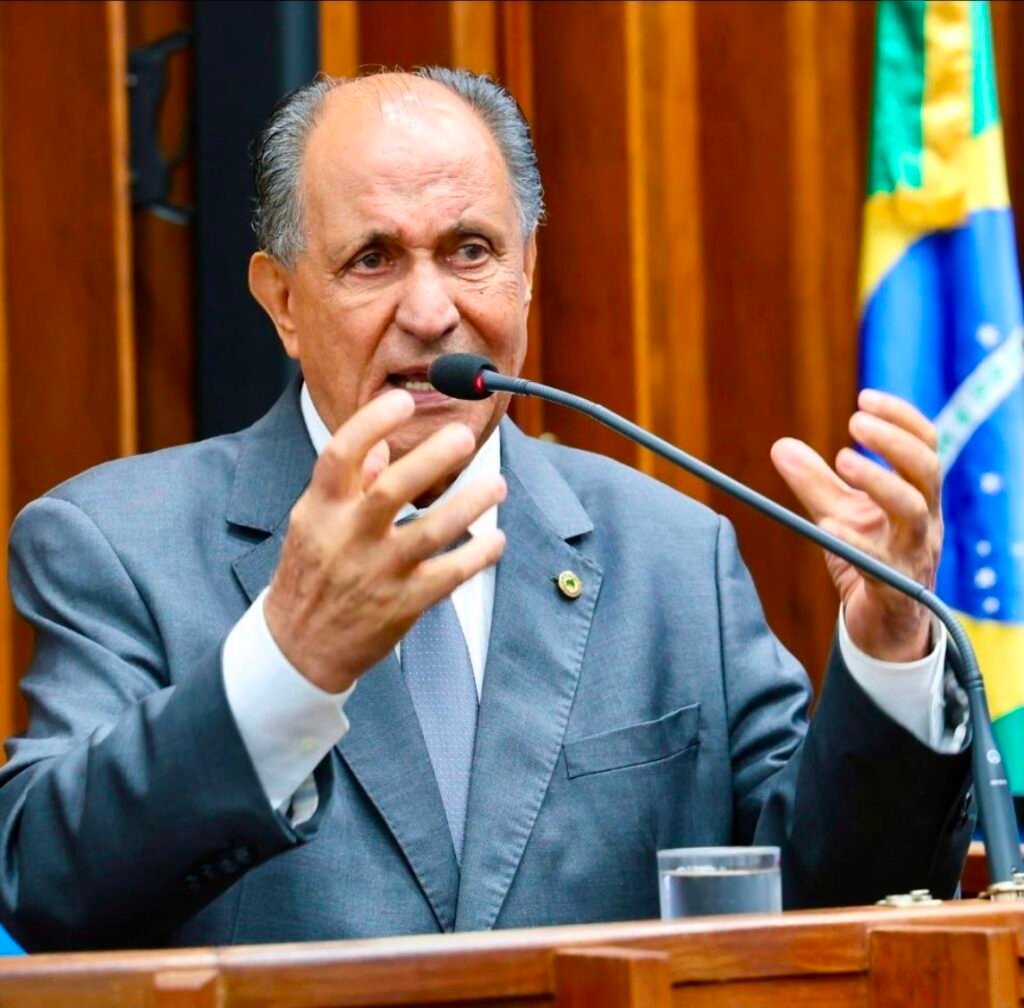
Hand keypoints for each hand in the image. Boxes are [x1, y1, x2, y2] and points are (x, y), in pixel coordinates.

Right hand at [265, 390, 506, 692]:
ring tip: (497, 485)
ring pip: (429, 532)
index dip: (371, 423)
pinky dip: (476, 556)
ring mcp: (376, 572)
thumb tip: (381, 447)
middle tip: (462, 436)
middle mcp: (347, 537)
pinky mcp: (401, 604)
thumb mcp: (312, 522)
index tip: (402, 401)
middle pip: (392, 490)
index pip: (340, 455)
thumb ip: (348, 483)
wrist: (299, 646)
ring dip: (468, 505)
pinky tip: (496, 539)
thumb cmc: (310, 574)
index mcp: (321, 509)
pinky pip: (448, 575)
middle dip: (432, 459)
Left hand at [770, 389, 941, 661]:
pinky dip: (855, 542)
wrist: (884, 626)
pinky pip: (882, 564)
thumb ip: (815, 482)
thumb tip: (780, 445)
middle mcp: (923, 522)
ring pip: (914, 511)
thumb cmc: (868, 561)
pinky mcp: (894, 589)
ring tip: (842, 458)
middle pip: (928, 470)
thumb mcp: (839, 515)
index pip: (926, 445)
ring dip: (879, 480)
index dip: (900, 418)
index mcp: (917, 497)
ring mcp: (912, 555)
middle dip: (894, 441)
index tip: (863, 397)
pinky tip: (828, 527)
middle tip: (854, 422)